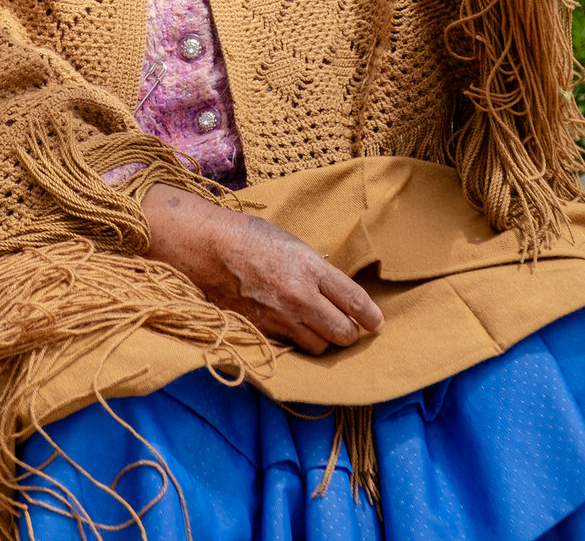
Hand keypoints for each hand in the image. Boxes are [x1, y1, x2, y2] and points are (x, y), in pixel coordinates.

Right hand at [140, 185, 382, 354]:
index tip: (377, 324)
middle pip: (342, 332)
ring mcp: (279, 317)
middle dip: (350, 333)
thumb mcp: (291, 243)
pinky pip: (291, 347)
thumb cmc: (249, 237)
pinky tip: (294, 330)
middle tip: (349, 328)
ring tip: (320, 329)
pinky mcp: (261, 331)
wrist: (207, 247)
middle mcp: (299, 295)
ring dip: (323, 340)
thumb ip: (316, 269)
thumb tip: (335, 290)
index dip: (371, 317)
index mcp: (310, 267)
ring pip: (319, 346)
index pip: (355, 301)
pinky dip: (297, 342)